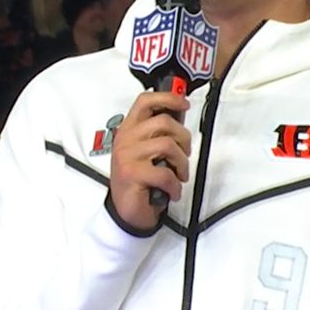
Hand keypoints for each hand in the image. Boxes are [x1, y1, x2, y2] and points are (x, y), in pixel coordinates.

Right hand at [109, 92, 191, 231]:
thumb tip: (180, 116)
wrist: (126, 212)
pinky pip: (165, 173)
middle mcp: (126, 139)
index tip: (184, 104)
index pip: (145, 101)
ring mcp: (127, 156)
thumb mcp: (146, 153)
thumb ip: (158, 134)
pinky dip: (174, 185)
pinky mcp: (133, 174)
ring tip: (178, 175)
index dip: (167, 98)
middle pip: (164, 122)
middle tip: (184, 154)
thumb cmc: (139, 181)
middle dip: (183, 138)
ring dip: (181, 164)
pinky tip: (171, 191)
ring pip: (168, 145)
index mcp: (128, 130)